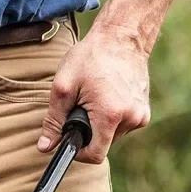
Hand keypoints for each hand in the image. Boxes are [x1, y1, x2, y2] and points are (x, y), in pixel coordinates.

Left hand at [38, 25, 151, 163]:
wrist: (122, 35)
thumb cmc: (91, 57)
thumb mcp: (63, 88)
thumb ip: (53, 121)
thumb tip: (45, 147)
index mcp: (110, 115)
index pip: (94, 155)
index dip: (78, 153)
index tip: (70, 140)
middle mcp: (131, 118)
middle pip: (102, 144)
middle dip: (88, 132)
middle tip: (81, 106)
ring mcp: (141, 114)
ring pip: (112, 135)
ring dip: (99, 124)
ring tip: (95, 97)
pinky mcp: (145, 109)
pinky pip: (122, 125)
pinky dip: (111, 117)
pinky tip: (107, 97)